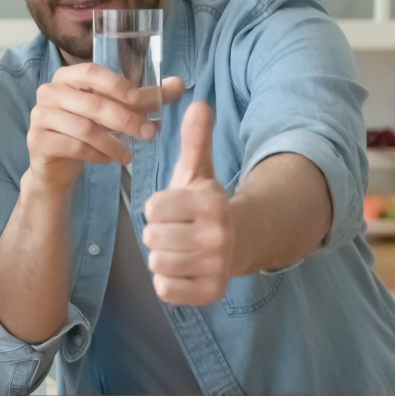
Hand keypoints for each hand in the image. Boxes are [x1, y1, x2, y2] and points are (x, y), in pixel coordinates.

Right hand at [26, 64, 183, 194]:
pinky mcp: (37, 141)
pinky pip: (73, 147)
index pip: (91, 72)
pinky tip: (107, 160)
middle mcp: (49, 92)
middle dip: (125, 120)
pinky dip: (96, 154)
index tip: (138, 100)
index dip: (116, 85)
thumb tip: (178, 84)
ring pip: (85, 128)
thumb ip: (143, 98)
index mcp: (67, 77)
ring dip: (113, 143)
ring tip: (129, 155)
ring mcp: (40, 116)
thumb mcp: (115, 112)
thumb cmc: (87, 130)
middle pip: (92, 103)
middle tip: (148, 134)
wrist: (55, 165)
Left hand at [144, 102, 234, 305]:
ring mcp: (216, 267)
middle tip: (177, 230)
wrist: (242, 241)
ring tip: (180, 248)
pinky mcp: (211, 292)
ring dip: (162, 256)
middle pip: (152, 237)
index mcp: (210, 204)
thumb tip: (197, 103)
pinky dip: (168, 281)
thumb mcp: (198, 171)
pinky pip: (165, 289)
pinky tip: (183, 268)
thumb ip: (194, 139)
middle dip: (158, 233)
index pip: (153, 208)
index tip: (173, 208)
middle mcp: (217, 237)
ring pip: (157, 263)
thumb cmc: (207, 205)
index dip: (157, 208)